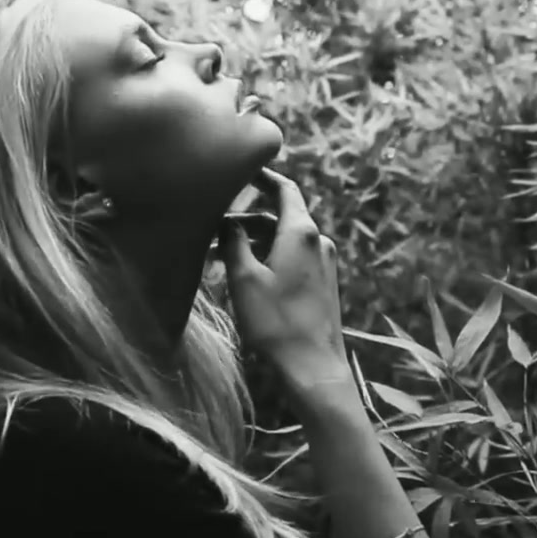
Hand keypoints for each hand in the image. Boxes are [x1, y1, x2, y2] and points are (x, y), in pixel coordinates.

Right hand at [219, 168, 348, 380]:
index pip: (284, 189)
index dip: (263, 177)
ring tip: (218, 259)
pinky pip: (292, 259)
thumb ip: (235, 242)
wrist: (313, 368)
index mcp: (301, 232)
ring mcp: (324, 263)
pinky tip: (244, 276)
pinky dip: (267, 259)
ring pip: (282, 241)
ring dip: (253, 244)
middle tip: (212, 229)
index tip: (242, 169)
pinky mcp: (323, 284)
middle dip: (245, 221)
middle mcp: (318, 241)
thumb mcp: (244, 278)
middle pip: (278, 217)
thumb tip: (228, 221)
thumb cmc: (275, 322)